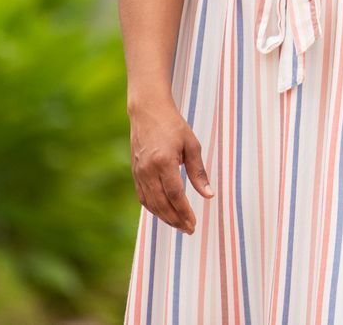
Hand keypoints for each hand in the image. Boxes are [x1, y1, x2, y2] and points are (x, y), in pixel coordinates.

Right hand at [129, 100, 213, 233]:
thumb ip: (198, 172)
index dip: (184, 212)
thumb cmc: (173, 126)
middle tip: (188, 230)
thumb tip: (208, 195)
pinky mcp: (134, 173)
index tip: (193, 223)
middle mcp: (148, 170)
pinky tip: (164, 213)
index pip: (175, 195)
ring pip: (151, 203)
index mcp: (164, 161)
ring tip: (179, 225)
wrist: (147, 112)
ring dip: (164, 217)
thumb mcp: (191, 145)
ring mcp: (138, 172)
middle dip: (175, 220)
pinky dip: (154, 208)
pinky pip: (143, 197)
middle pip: (161, 204)